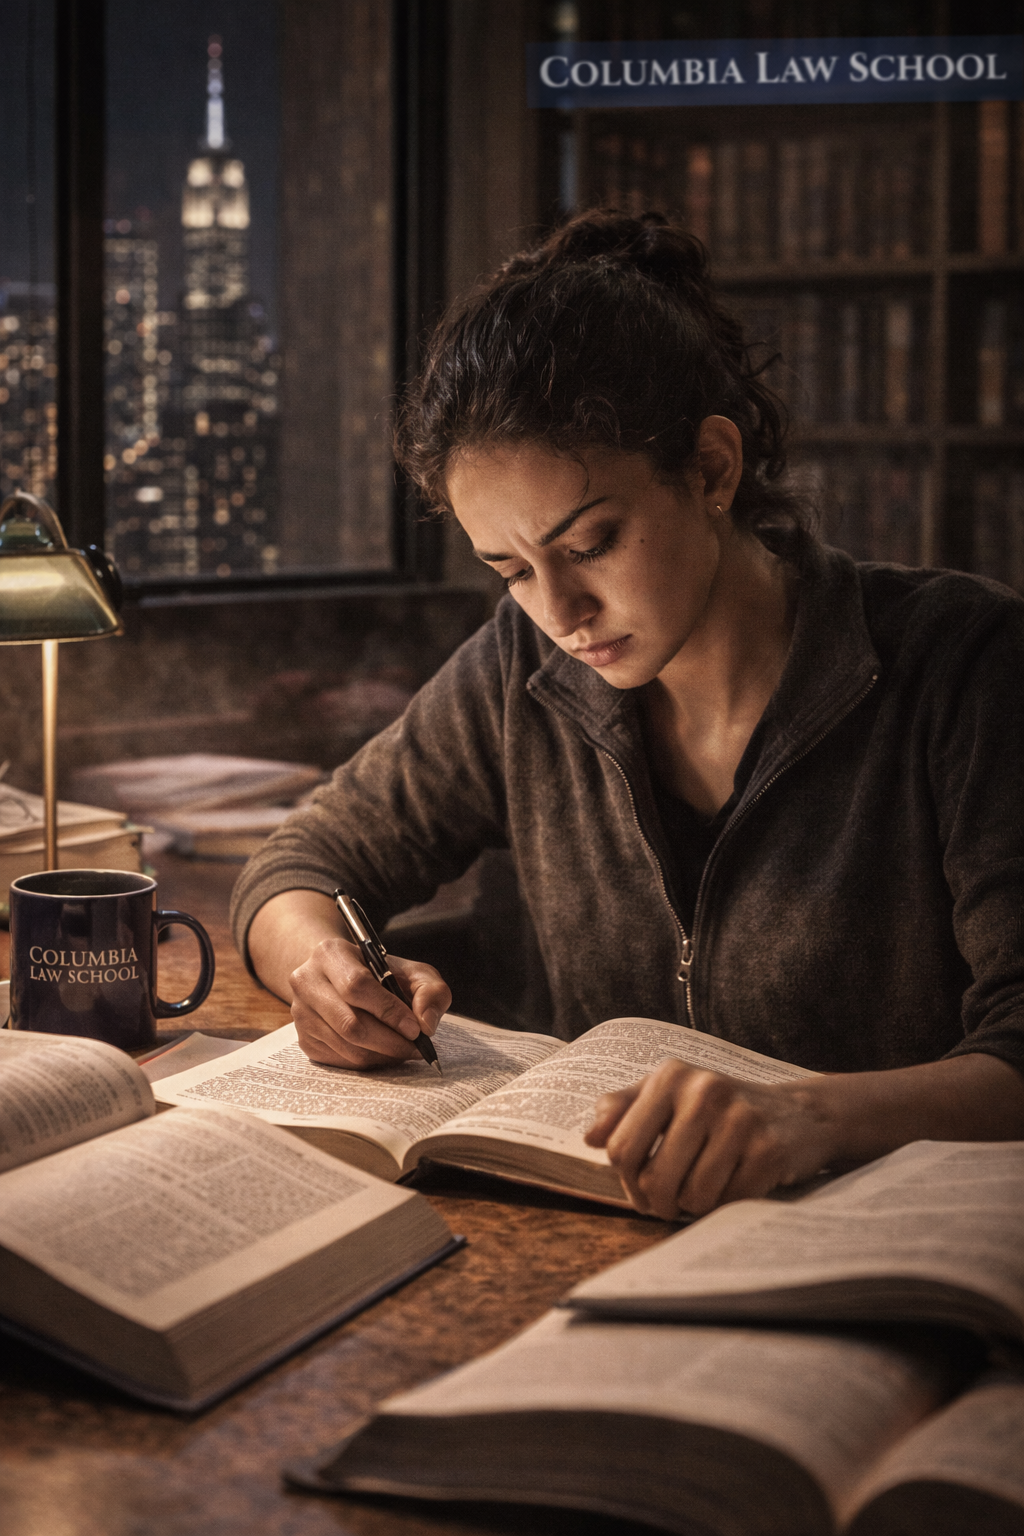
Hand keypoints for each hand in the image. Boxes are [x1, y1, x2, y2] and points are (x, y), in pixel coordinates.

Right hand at [290, 935, 451, 1069]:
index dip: (388, 1011)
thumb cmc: (379, 974)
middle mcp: (307, 982)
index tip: (415, 1029)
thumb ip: (430, 990)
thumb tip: (426, 1023)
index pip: (357, 986)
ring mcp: (301, 1013)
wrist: (340, 978)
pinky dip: (368, 1061)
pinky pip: (340, 1060)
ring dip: (381, 1054)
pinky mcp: (304, 1039)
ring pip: (346, 1046)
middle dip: (389, 1041)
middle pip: (349, 1023)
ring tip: (403, 1049)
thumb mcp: (411, 971)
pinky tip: (383, 1051)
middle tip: (414, 1047)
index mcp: (330, 953)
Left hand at [584, 1060, 832, 1219]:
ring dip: (694, 1206)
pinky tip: (735, 1185)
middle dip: (658, 1204)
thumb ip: (623, 1108)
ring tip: (704, 1190)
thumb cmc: (720, 1110)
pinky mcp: (769, 1149)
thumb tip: (590, 1137)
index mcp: (671, 1076)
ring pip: (692, 1196)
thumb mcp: (669, 1095)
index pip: (621, 1149)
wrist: (798, 1113)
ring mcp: (740, 1119)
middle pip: (654, 1180)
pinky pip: (728, 1202)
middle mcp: (704, 1090)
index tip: (640, 1188)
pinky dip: (726, 1204)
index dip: (626, 1181)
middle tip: (668, 1204)